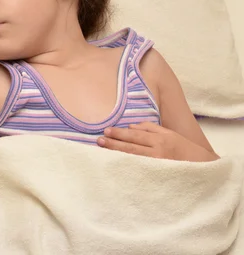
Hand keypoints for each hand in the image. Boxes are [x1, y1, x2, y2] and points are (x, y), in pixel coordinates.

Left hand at [97, 122, 218, 161]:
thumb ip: (150, 128)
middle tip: (99, 140)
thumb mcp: (170, 134)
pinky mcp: (156, 177)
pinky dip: (125, 167)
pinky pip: (137, 171)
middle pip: (131, 147)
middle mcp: (158, 153)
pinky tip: (114, 164)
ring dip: (116, 154)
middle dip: (113, 143)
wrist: (203, 169)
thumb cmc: (184, 149)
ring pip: (132, 159)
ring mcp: (157, 166)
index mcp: (161, 140)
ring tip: (102, 149)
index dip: (120, 133)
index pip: (135, 136)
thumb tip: (131, 126)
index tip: (107, 131)